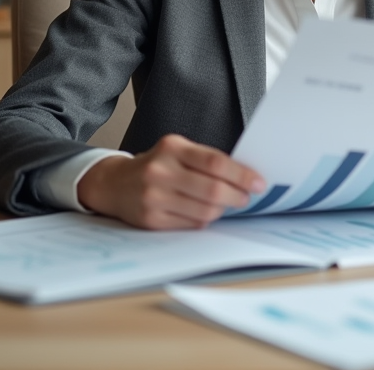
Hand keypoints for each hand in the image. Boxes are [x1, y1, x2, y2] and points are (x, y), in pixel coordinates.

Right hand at [76, 134, 265, 229]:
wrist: (115, 184)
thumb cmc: (156, 165)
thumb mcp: (176, 151)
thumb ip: (206, 160)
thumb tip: (245, 175)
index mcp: (172, 148)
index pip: (215, 162)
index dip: (242, 174)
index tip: (258, 182)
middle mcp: (161, 171)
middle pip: (213, 190)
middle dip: (238, 196)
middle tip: (247, 197)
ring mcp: (154, 197)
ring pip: (205, 211)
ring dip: (222, 210)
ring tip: (225, 203)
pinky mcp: (152, 220)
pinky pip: (192, 224)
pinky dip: (205, 219)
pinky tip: (204, 212)